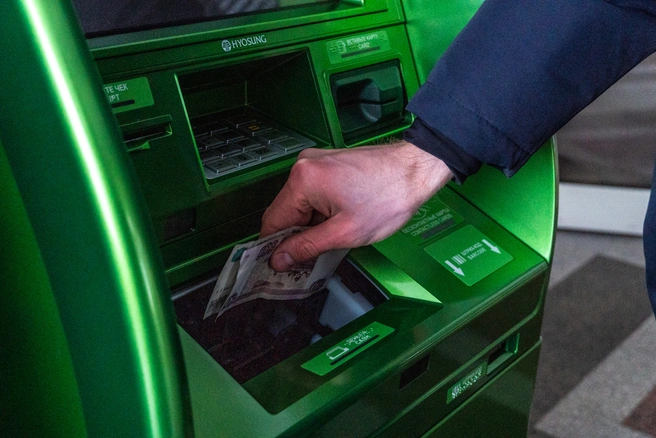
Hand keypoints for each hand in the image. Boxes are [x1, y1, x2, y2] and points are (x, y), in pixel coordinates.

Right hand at [260, 141, 453, 270]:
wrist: (416, 169)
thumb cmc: (387, 201)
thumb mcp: (345, 233)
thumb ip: (306, 246)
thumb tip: (276, 260)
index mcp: (302, 180)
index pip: (273, 220)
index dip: (274, 248)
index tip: (278, 270)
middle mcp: (302, 166)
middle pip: (286, 211)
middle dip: (295, 237)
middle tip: (306, 264)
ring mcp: (315, 162)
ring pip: (301, 204)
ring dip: (310, 226)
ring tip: (328, 244)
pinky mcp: (328, 163)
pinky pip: (313, 193)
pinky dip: (320, 212)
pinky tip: (335, 225)